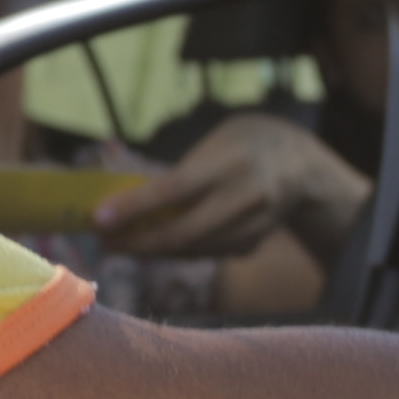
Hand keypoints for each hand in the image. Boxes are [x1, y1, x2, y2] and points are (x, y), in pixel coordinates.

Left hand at [93, 112, 371, 261]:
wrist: (299, 163)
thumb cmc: (239, 145)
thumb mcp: (212, 144)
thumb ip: (176, 172)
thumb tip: (121, 200)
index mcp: (230, 162)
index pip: (175, 189)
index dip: (134, 208)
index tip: (99, 219)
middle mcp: (245, 197)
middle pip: (181, 233)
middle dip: (136, 244)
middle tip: (103, 242)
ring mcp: (252, 226)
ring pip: (191, 250)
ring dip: (151, 252)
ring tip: (120, 244)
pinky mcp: (253, 244)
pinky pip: (205, 254)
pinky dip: (176, 252)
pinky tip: (155, 245)